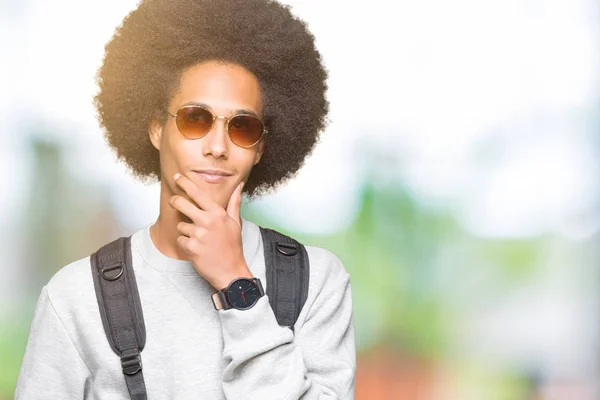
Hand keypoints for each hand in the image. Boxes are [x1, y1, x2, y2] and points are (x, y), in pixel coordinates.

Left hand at [169, 173, 253, 289]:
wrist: (230, 271)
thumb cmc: (233, 246)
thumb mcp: (235, 223)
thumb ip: (234, 203)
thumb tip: (239, 186)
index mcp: (217, 213)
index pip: (198, 194)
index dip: (185, 184)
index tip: (177, 177)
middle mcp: (207, 221)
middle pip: (181, 204)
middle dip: (175, 201)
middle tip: (174, 201)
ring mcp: (198, 235)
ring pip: (180, 225)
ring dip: (186, 231)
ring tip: (199, 239)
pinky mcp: (191, 247)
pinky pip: (180, 240)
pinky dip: (186, 244)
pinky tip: (197, 249)